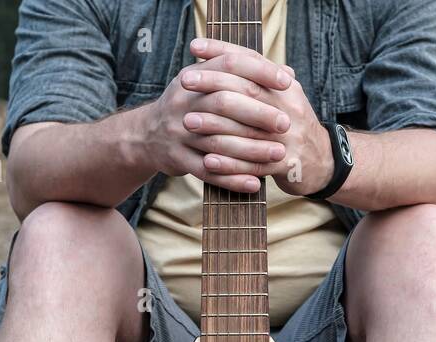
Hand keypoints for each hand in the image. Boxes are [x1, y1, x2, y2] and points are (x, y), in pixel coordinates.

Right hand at [143, 42, 294, 191]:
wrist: (146, 136)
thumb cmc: (191, 107)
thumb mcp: (208, 83)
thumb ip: (246, 78)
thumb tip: (289, 72)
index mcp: (194, 76)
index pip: (229, 64)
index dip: (259, 71)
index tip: (287, 82)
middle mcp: (183, 101)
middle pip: (224, 103)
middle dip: (259, 113)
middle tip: (286, 123)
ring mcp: (178, 131)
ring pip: (218, 141)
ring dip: (251, 149)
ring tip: (279, 154)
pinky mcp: (177, 158)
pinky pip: (208, 172)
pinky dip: (232, 179)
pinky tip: (255, 184)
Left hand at [186, 38, 333, 196]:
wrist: (325, 164)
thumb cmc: (294, 128)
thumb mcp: (285, 97)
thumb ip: (261, 78)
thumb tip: (229, 56)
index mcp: (286, 88)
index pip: (252, 62)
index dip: (223, 51)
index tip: (195, 47)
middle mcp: (289, 108)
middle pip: (247, 90)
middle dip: (213, 83)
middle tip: (184, 81)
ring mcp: (288, 138)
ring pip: (247, 129)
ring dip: (215, 126)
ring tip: (188, 122)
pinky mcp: (286, 165)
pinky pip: (253, 165)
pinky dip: (229, 164)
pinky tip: (207, 162)